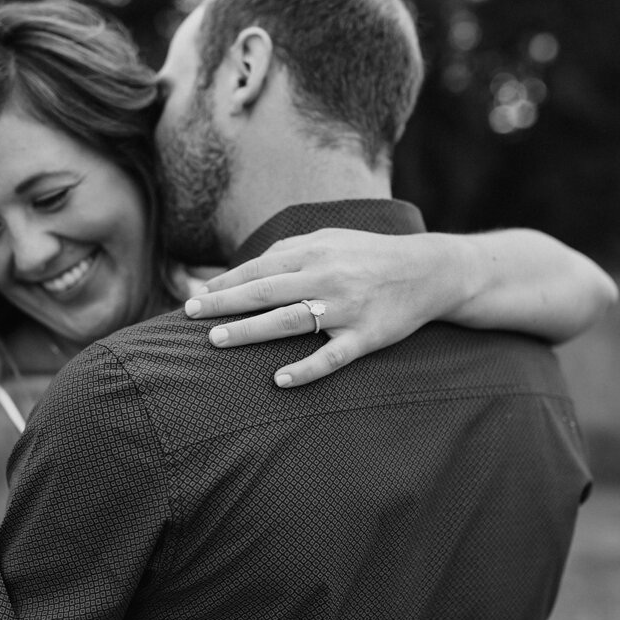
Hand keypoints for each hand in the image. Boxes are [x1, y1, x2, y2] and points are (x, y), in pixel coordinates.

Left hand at [182, 228, 472, 387]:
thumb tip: (247, 266)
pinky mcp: (366, 337)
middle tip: (189, 315)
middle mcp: (326, 278)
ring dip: (250, 331)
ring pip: (290, 321)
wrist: (430, 270)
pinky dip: (306, 369)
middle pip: (265, 292)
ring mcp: (346, 309)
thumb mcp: (330, 239)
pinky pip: (332, 356)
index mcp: (314, 253)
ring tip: (217, 340)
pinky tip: (279, 380)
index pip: (258, 268)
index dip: (225, 282)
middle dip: (224, 303)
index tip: (196, 295)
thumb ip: (288, 249)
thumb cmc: (369, 255)